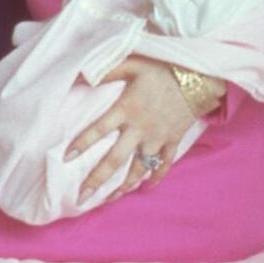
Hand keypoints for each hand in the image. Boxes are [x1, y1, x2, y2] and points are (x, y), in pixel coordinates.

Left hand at [65, 56, 195, 201]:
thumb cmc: (161, 67)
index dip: (82, 143)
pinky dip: (155, 177)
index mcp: (127, 109)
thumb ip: (106, 71)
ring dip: (123, 185)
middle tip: (81, 196)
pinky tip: (146, 187)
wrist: (197, 76)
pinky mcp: (173, 140)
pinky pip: (164, 164)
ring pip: (138, 168)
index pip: (99, 130)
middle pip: (115, 159)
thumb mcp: (131, 63)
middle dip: (97, 179)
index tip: (66, 157)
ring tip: (109, 199)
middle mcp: (140, 128)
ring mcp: (157, 138)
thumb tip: (81, 74)